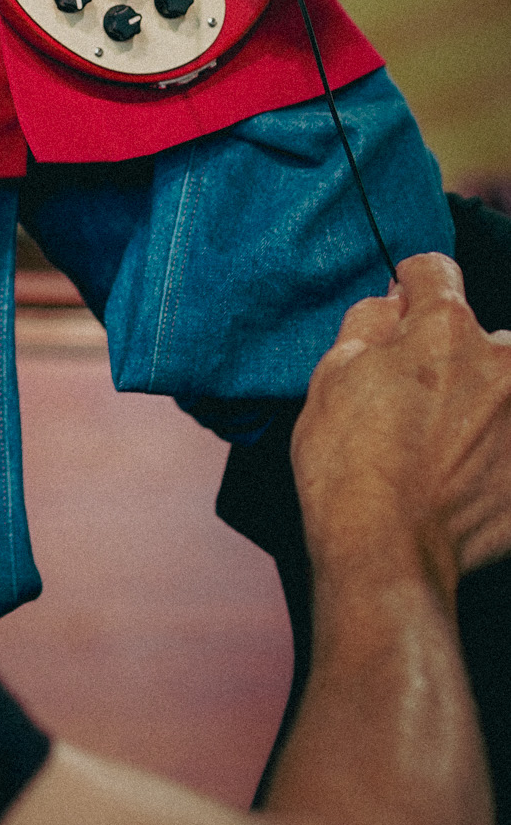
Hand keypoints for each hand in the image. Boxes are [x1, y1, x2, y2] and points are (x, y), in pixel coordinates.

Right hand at [294, 253, 510, 590]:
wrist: (387, 554)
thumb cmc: (349, 467)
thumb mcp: (331, 376)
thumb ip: (368, 323)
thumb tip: (392, 302)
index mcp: (444, 329)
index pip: (436, 271)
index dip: (412, 286)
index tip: (405, 305)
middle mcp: (501, 362)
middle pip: (484, 337)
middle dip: (456, 358)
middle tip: (418, 401)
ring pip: (507, 390)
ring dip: (485, 405)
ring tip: (448, 448)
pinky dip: (498, 453)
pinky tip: (467, 477)